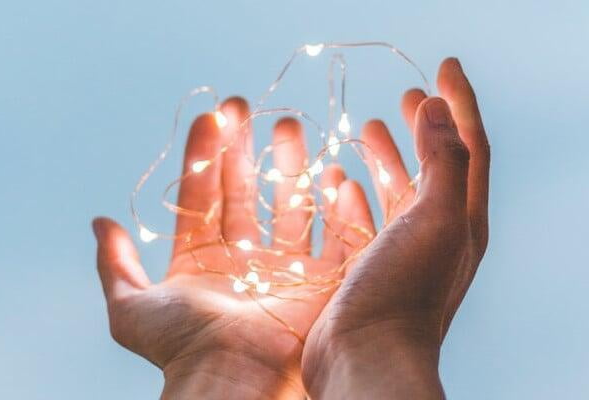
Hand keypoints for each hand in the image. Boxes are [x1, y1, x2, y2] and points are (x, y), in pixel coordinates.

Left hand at [92, 98, 374, 398]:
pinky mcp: (323, 281)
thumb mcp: (131, 309)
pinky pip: (336, 237)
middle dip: (246, 149)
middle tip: (247, 108)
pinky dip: (338, 208)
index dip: (206, 155)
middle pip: (246, 192)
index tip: (212, 116)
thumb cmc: (184, 347)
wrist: (233, 380)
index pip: (204, 195)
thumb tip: (100, 222)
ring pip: (289, 206)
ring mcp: (285, 268)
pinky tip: (334, 174)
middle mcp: (245, 260)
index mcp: (204, 261)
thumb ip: (115, 265)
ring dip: (289, 167)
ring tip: (288, 126)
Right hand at [302, 58, 489, 398]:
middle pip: (434, 166)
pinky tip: (339, 181)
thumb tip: (438, 108)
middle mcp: (437, 233)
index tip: (443, 65)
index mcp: (461, 217)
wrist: (368, 359)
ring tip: (368, 126)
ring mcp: (401, 251)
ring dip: (388, 156)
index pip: (469, 145)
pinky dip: (356, 194)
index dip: (459, 102)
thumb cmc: (403, 292)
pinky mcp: (368, 266)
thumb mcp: (437, 219)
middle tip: (407, 94)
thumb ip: (444, 160)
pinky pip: (366, 218)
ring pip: (398, 190)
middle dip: (424, 126)